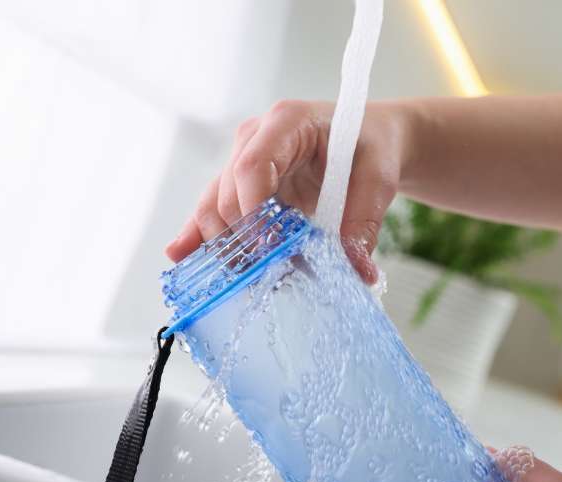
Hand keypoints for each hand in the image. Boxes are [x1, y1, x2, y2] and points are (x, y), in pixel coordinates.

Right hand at [165, 100, 410, 282]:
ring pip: (215, 205)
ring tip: (240, 279)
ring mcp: (243, 162)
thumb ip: (364, 223)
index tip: (267, 247)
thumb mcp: (378, 181)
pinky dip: (201, 235)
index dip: (253, 209)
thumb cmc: (373, 149)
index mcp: (288, 123)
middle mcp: (256, 139)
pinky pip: (215, 211)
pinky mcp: (243, 187)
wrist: (371, 142)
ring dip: (225, 243)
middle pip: (229, 191)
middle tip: (264, 274)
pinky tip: (183, 257)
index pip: (253, 165)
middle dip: (241, 236)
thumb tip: (358, 271)